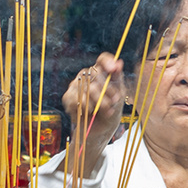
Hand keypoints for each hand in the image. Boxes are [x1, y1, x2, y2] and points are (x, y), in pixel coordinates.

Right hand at [61, 52, 124, 171]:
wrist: (102, 127)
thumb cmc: (113, 107)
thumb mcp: (119, 92)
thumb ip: (118, 77)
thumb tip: (119, 62)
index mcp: (101, 71)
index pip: (102, 59)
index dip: (107, 62)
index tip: (113, 70)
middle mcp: (87, 75)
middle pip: (96, 76)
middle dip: (107, 92)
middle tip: (113, 103)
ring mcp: (75, 85)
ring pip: (87, 89)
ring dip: (99, 103)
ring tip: (105, 110)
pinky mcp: (68, 97)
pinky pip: (76, 100)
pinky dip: (86, 109)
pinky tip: (91, 112)